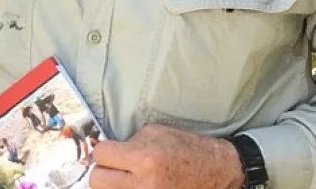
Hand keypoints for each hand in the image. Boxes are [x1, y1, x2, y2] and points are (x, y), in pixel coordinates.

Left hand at [88, 124, 242, 188]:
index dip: (104, 150)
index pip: (101, 154)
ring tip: (126, 178)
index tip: (111, 151)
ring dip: (112, 185)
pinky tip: (136, 184)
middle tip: (116, 167)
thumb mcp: (157, 133)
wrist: (218, 172)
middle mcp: (144, 184)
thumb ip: (128, 142)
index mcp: (145, 158)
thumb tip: (105, 150)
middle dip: (103, 171)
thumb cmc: (188, 149)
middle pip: (97, 180)